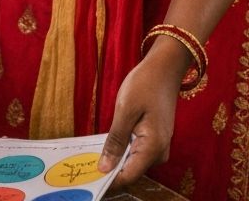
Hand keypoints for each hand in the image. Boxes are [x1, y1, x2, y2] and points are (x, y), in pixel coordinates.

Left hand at [97, 52, 181, 186]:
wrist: (165, 67)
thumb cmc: (146, 83)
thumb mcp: (125, 109)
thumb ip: (115, 141)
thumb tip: (105, 169)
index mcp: (153, 148)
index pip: (128, 177)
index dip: (107, 182)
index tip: (87, 181)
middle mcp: (159, 152)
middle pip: (130, 171)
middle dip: (108, 171)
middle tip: (83, 167)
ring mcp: (158, 146)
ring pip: (132, 162)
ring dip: (114, 160)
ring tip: (91, 157)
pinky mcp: (155, 139)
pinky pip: (136, 152)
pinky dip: (121, 150)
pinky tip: (107, 145)